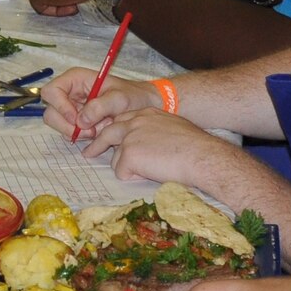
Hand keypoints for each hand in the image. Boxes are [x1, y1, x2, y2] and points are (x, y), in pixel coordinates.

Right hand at [40, 67, 155, 139]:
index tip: (75, 118)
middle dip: (67, 125)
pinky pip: (69, 132)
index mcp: (75, 79)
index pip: (51, 91)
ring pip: (58, 124)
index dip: (59, 106)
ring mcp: (71, 108)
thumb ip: (99, 107)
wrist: (143, 107)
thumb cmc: (133, 96)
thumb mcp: (119, 98)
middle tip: (89, 131)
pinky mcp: (76, 122)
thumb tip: (80, 121)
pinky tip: (98, 131)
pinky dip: (82, 136)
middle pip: (51, 112)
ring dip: (76, 132)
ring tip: (97, 130)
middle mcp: (69, 93)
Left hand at [82, 106, 229, 191]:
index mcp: (147, 113)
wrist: (202, 156)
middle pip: (108, 132)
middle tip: (88, 153)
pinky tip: (151, 174)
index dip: (115, 133)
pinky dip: (134, 177)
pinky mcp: (129, 154)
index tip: (108, 139)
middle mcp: (135, 121)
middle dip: (97, 144)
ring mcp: (129, 136)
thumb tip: (150, 145)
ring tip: (149, 170)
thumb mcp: (174, 129)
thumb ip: (156, 132)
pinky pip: (122, 172)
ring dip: (128, 167)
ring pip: (115, 157)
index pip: (122, 120)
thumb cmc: (196, 147)